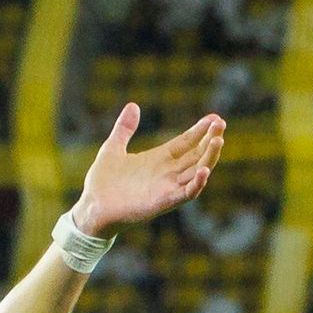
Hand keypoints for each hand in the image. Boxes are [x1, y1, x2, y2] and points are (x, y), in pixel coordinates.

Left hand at [69, 104, 224, 232]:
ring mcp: (167, 187)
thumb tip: (133, 105)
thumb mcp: (113, 148)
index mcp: (159, 159)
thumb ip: (124, 128)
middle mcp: (167, 173)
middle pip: (196, 154)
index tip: (214, 117)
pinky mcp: (163, 202)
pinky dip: (196, 184)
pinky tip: (204, 171)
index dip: (200, 130)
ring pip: (197, 171)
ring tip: (218, 140)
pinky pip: (186, 194)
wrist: (91, 206)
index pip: (186, 142)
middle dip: (210, 139)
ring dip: (209, 157)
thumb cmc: (102, 182)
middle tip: (221, 124)